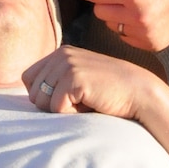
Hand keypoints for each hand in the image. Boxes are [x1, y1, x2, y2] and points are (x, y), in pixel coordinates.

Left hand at [23, 46, 160, 119]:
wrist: (140, 94)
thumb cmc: (109, 94)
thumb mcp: (80, 81)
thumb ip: (57, 82)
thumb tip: (30, 98)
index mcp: (61, 53)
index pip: (28, 79)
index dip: (44, 96)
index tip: (69, 98)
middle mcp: (61, 55)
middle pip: (33, 93)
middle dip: (53, 105)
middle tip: (81, 101)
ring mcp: (67, 65)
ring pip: (42, 102)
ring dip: (62, 110)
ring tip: (86, 101)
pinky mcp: (74, 78)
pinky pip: (56, 108)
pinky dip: (72, 114)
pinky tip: (91, 104)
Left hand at [72, 0, 168, 49]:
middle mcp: (136, 17)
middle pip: (99, 12)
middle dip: (102, 2)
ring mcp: (144, 34)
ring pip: (111, 26)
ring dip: (115, 15)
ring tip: (131, 5)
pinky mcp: (151, 45)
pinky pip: (125, 37)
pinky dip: (127, 28)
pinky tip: (141, 17)